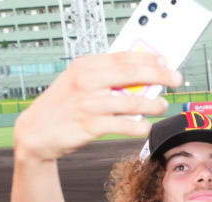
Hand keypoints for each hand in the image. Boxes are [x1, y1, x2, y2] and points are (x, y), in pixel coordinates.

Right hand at [14, 52, 180, 162]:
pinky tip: (146, 126)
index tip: (166, 62)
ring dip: (152, 104)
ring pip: (130, 101)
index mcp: (85, 66)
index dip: (148, 59)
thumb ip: (107, 78)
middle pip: (131, 74)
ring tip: (162, 106)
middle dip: (159, 76)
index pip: (123, 57)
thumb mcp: (79, 83)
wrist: (35, 132)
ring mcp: (87, 104)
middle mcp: (86, 81)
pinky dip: (138, 126)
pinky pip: (122, 125)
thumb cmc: (64, 106)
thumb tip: (144, 78)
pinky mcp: (88, 126)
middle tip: (176, 79)